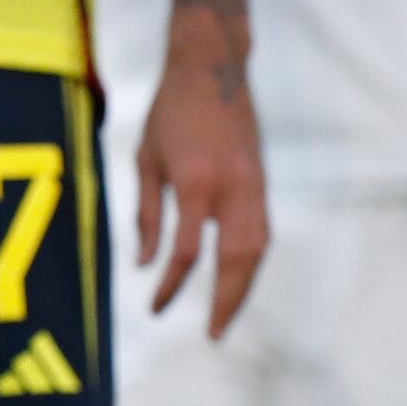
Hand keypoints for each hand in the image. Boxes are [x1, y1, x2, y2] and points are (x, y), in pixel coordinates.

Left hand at [130, 21, 268, 339]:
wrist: (213, 70)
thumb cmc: (170, 112)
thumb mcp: (145, 160)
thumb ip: (146, 215)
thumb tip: (144, 264)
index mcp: (196, 184)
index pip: (187, 253)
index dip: (170, 286)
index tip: (155, 308)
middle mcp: (233, 189)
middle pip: (236, 261)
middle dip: (225, 302)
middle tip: (213, 335)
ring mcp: (254, 186)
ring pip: (257, 250)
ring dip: (244, 287)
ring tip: (225, 316)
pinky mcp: (262, 183)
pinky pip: (261, 232)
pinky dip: (251, 262)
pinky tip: (237, 280)